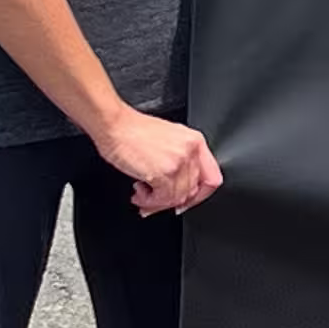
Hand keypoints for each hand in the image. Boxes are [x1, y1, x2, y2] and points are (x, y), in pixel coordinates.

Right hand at [98, 110, 226, 213]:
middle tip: (155, 201)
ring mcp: (178, 162)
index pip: (212, 178)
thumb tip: (180, 190)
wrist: (115, 125)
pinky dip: (148, 201)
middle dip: (171, 201)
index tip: (186, 201)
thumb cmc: (134, 131)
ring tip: (143, 195)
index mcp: (196, 142)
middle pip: (192, 191)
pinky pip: (162, 198)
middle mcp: (191, 151)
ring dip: (157, 202)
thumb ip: (181, 161)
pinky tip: (139, 192)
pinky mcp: (163, 172)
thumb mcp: (169, 140)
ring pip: (177, 198)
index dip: (200, 195)